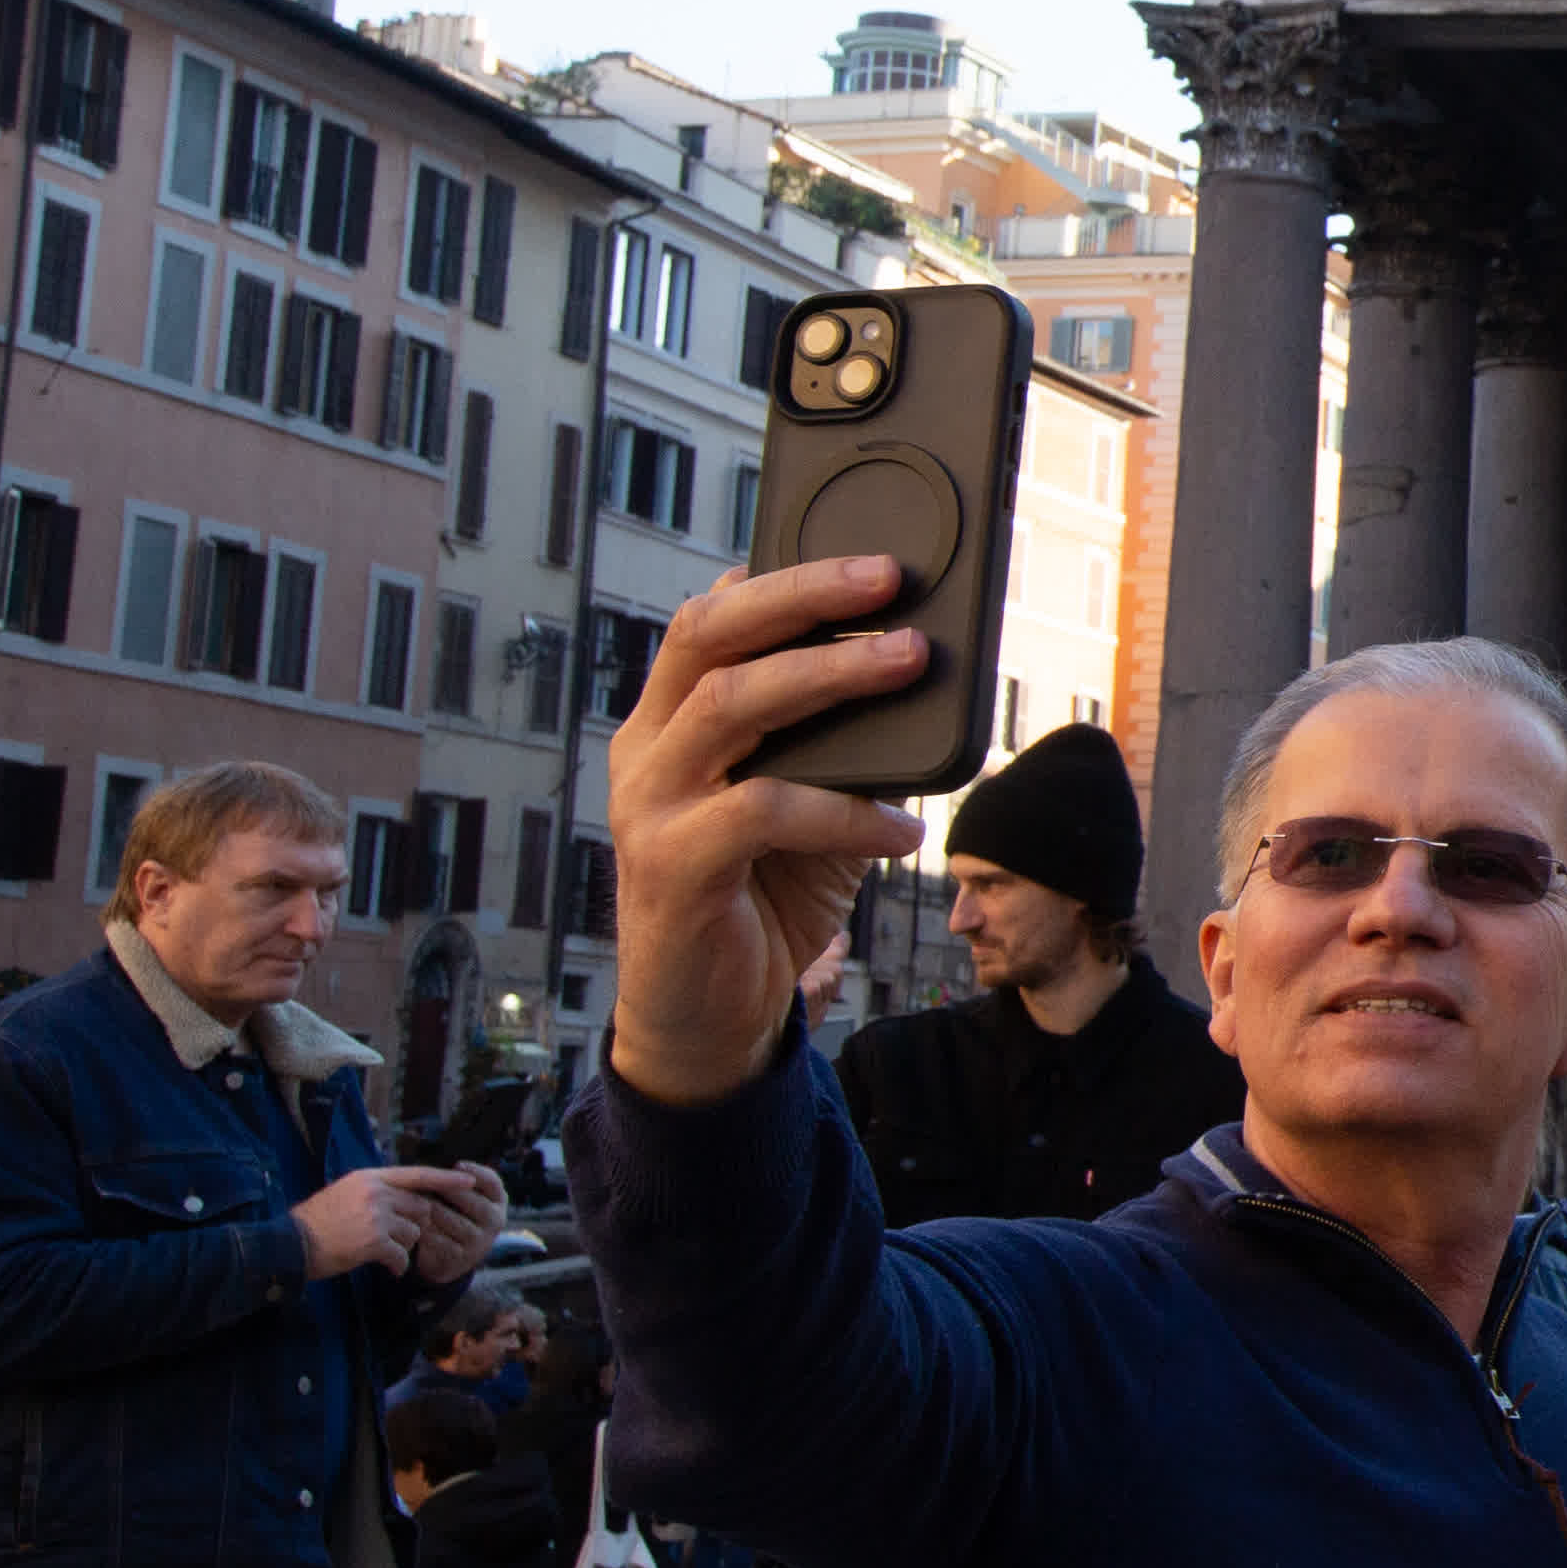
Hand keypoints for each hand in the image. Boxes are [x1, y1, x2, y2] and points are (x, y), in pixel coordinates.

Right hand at [297, 1165, 487, 1284]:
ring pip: (413, 1232)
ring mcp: (376, 1216)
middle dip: (415, 1226)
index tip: (470, 1181)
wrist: (289, 1245)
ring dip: (403, 1246)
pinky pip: (402, 1254)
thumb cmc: (316, 1222)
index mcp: (369, 1178)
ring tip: (381, 1252)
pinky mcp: (374, 1241)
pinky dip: (398, 1265)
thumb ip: (377, 1190)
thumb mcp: (345, 1192)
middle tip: (395, 1239)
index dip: (446, 1179)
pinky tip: (386, 1268)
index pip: (417, 1174)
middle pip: (420, 1207)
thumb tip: (409, 1197)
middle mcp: (376, 1192)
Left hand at [394, 1163, 507, 1292]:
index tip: (457, 1165)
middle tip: (419, 1181)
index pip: (492, 1182)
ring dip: (425, 1209)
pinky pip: (435, 1238)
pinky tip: (408, 1221)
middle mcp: (494, 1221)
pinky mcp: (460, 1257)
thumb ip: (460, 1180)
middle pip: (467, 1199)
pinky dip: (419, 1229)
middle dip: (442, 1189)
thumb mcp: (467, 1197)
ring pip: (447, 1218)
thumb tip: (447, 1166)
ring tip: (407, 1200)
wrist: (450, 1256)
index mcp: (498, 1201)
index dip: (476, 1172)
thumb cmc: (454, 1214)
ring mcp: (479, 1241)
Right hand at [602, 562, 928, 1106]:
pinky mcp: (669, 867)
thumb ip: (844, 742)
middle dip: (801, 596)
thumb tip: (920, 671)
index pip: (709, 621)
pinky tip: (900, 831)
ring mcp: (648, 806)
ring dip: (828, 676)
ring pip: (731, 705)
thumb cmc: (765, 895)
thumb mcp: (813, 802)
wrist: (710, 1017)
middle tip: (888, 577)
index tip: (855, 550)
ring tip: (910, 660)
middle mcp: (646, 751)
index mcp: (670, 723)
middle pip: (708, 637)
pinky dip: (842, 812)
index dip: (777, 579)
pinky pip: (761, 810)